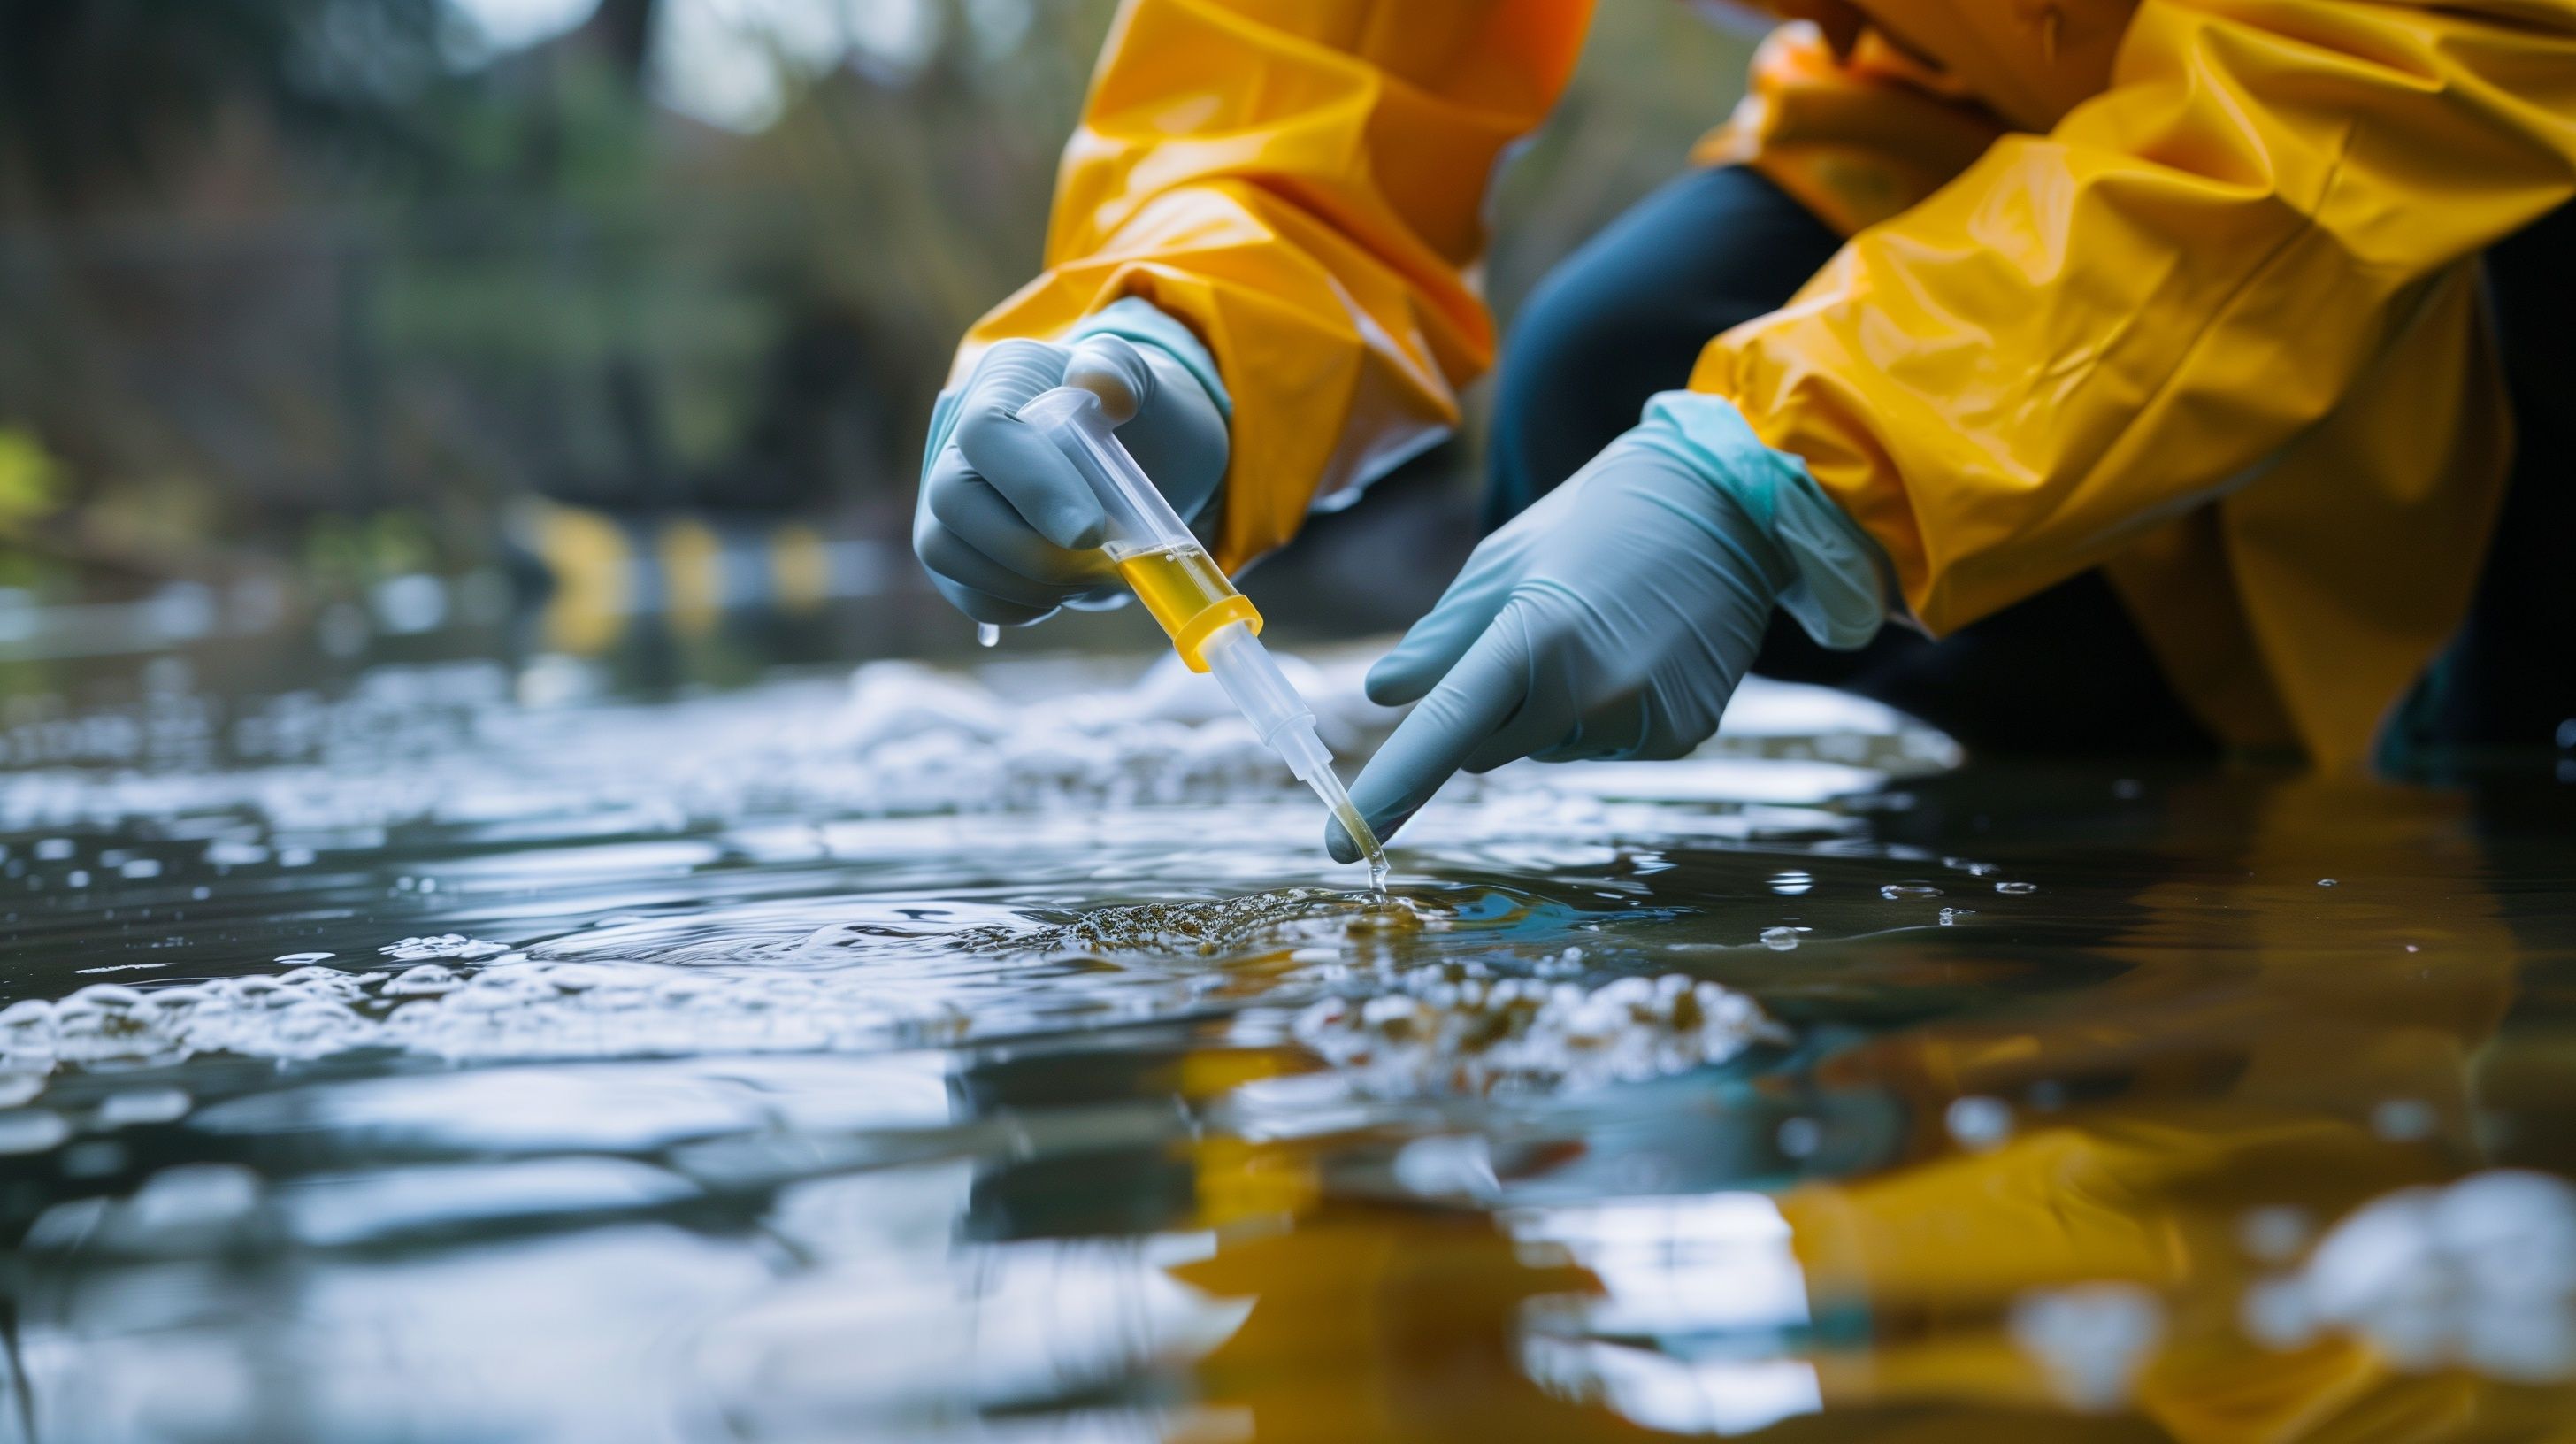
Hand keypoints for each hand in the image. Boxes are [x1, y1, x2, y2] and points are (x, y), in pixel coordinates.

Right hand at [914, 320, 1226, 625]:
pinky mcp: (960, 550)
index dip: (1032, 487)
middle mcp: (958, 437)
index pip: (986, 433)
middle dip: (1026, 548)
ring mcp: (951, 497)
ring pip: (944, 550)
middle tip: (1098, 565)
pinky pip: (965, 590)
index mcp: (1002, 381)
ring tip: (1091, 576)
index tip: (1092, 532)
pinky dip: (1018, 604)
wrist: (1150, 463)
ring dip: (1023, 582)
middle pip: (951, 498)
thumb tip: (1099, 385)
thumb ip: (1125, 370)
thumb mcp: (1153, 382)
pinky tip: (1065, 591)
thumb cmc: (1147, 419)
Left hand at [1330, 405, 1841, 862]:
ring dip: (1552, 708)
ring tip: (1600, 630)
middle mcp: (1589, 692)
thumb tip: (1382, 694)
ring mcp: (1641, 722)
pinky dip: (1605, 715)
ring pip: (1547, 748)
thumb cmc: (1598, 519)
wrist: (1727, 505)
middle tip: (1538, 631)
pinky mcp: (1679, 738)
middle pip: (1486, 749)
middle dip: (1490, 708)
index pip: (1443, 733)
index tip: (1342, 846)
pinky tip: (1638, 655)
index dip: (1390, 792)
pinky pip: (1604, 748)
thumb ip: (1442, 637)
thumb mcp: (1505, 561)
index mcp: (1534, 637)